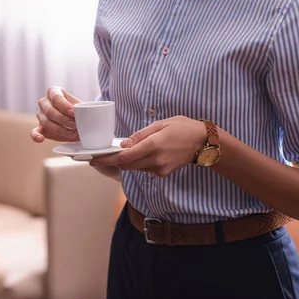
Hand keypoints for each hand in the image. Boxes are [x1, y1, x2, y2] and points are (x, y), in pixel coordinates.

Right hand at [31, 86, 81, 142]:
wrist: (78, 122)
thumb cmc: (79, 111)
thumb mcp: (81, 106)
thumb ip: (82, 109)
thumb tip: (85, 113)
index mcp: (54, 92)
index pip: (56, 97)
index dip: (64, 106)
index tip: (73, 113)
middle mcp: (44, 102)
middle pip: (50, 111)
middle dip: (63, 119)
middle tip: (74, 125)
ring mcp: (40, 115)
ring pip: (45, 122)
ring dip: (59, 129)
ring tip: (72, 133)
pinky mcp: (39, 128)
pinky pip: (34, 132)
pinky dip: (36, 136)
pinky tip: (41, 139)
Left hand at [90, 116, 206, 176]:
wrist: (204, 142)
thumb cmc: (182, 128)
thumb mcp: (160, 124)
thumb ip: (140, 135)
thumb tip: (124, 145)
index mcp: (153, 145)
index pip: (124, 157)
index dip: (107, 160)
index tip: (94, 160)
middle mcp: (155, 160)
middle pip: (126, 165)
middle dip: (114, 161)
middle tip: (103, 156)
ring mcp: (160, 169)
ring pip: (135, 168)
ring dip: (127, 162)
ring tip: (125, 151)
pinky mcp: (164, 174)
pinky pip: (145, 170)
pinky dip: (140, 163)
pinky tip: (145, 154)